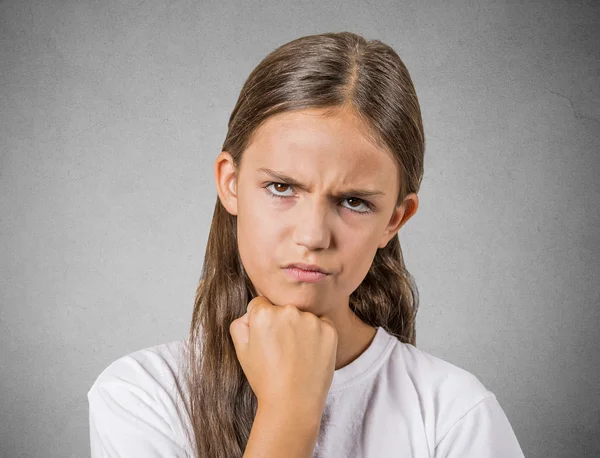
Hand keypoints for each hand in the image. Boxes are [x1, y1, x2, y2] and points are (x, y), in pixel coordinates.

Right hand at [229, 295, 337, 414]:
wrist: (293, 404)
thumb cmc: (264, 378)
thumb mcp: (240, 349)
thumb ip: (241, 321)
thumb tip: (252, 311)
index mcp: (264, 314)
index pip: (261, 304)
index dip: (260, 323)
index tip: (266, 340)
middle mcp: (288, 311)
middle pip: (282, 309)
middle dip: (280, 323)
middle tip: (281, 350)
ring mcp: (311, 320)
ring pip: (302, 316)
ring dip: (299, 328)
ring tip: (295, 356)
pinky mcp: (329, 330)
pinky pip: (321, 324)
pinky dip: (316, 336)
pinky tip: (309, 355)